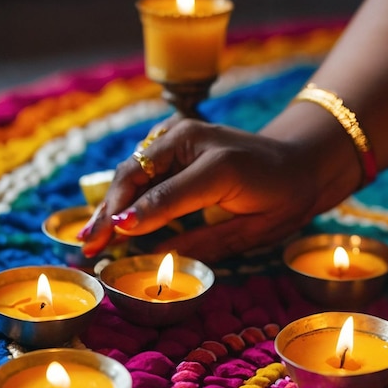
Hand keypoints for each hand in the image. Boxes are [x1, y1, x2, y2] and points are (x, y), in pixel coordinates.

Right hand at [78, 117, 323, 262]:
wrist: (299, 160)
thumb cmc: (283, 199)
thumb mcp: (254, 230)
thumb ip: (206, 241)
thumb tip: (157, 255)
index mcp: (221, 165)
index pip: (168, 194)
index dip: (137, 215)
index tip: (111, 236)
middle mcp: (195, 139)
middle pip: (138, 174)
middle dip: (110, 211)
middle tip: (88, 245)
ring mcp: (183, 132)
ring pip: (134, 167)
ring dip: (111, 200)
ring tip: (91, 235)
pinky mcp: (176, 135)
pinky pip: (143, 163)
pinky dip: (125, 189)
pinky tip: (111, 215)